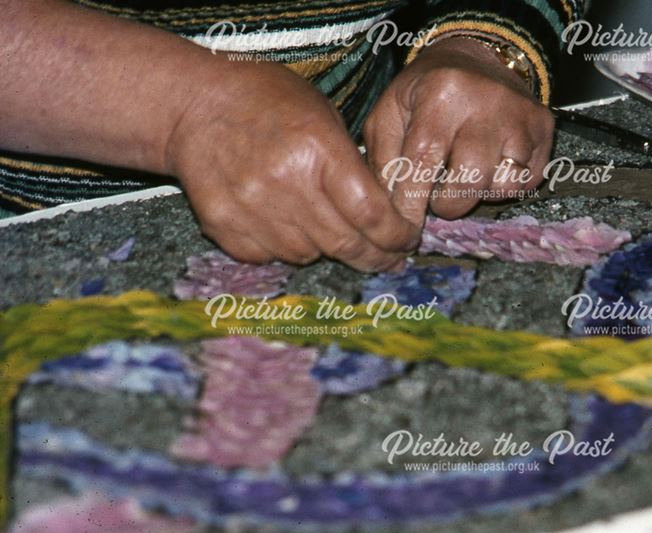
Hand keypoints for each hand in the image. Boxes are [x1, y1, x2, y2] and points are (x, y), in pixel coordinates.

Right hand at [165, 62, 419, 269]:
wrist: (192, 105)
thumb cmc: (266, 102)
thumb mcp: (322, 114)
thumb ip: (352, 165)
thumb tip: (383, 215)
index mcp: (318, 149)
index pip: (371, 214)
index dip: (396, 236)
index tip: (407, 241)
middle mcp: (285, 182)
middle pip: (345, 243)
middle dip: (374, 257)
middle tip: (389, 260)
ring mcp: (251, 208)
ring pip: (308, 255)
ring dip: (327, 249)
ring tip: (329, 230)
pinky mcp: (223, 225)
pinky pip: (270, 257)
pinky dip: (285, 248)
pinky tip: (286, 225)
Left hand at [363, 36, 554, 221]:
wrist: (478, 58)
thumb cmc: (427, 92)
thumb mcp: (391, 112)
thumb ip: (384, 159)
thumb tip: (392, 209)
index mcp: (442, 92)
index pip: (424, 160)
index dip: (412, 201)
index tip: (406, 226)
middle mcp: (488, 101)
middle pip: (471, 180)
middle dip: (449, 205)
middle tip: (438, 198)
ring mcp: (521, 116)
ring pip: (504, 186)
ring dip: (480, 194)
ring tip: (465, 176)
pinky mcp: (543, 129)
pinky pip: (527, 181)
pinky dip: (505, 185)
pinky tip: (490, 168)